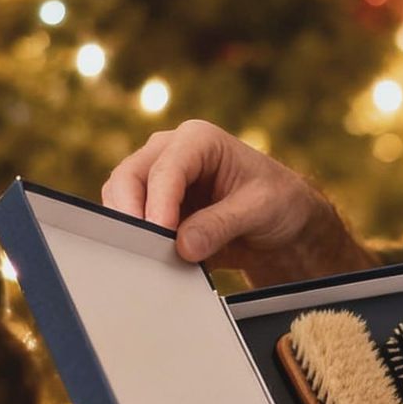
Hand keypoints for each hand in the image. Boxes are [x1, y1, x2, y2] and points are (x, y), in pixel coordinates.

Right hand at [102, 119, 372, 283]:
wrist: (281, 220)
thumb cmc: (277, 200)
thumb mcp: (260, 209)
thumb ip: (222, 224)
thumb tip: (183, 246)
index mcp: (198, 140)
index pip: (166, 168)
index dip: (159, 202)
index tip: (161, 233)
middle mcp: (170, 153)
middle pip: (128, 178)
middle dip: (130, 214)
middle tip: (141, 250)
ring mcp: (157, 180)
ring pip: (121, 200)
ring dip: (129, 230)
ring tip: (149, 260)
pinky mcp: (154, 208)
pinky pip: (131, 224)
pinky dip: (136, 243)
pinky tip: (152, 263)